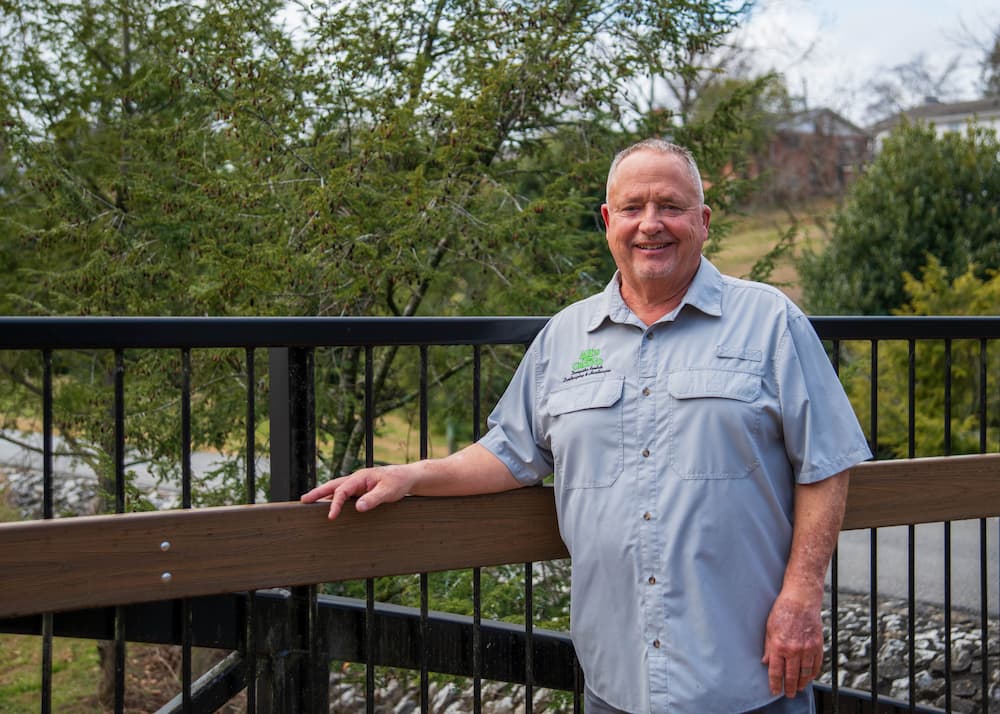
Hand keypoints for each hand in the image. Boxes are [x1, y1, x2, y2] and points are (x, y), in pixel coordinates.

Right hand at [300, 464, 414, 519]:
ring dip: (323, 496)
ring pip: (336, 490)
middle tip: (303, 500)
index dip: (335, 503)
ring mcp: (357, 485)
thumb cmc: (398, 482)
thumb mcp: (389, 491)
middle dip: (318, 493)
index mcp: (360, 477)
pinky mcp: (360, 491)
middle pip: (333, 486)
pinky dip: (334, 499)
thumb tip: (359, 508)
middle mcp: (356, 480)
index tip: (331, 516)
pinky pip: (344, 495)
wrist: (407, 478)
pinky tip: (329, 507)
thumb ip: (374, 499)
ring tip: (309, 504)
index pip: (342, 491)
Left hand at [761, 588, 823, 697]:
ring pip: (805, 673)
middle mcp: (794, 649)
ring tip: (799, 688)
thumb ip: (768, 647)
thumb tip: (766, 662)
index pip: (776, 672)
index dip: (775, 684)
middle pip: (792, 676)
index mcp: (779, 645)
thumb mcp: (769, 628)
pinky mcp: (818, 645)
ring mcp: (807, 648)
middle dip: (790, 688)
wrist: (801, 599)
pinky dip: (813, 673)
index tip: (775, 691)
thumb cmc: (782, 611)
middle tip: (789, 694)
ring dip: (802, 683)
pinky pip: (816, 665)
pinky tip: (809, 677)